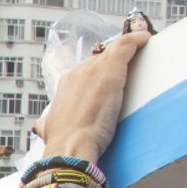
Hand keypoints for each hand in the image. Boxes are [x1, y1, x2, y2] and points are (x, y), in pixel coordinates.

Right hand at [31, 27, 150, 163]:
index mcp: (65, 84)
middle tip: (131, 71)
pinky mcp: (110, 69)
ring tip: (143, 52)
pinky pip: (126, 45)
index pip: (87, 70)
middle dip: (115, 64)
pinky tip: (146, 39)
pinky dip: (138, 39)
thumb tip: (39, 127)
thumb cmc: (62, 143)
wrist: (70, 148)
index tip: (111, 80)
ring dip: (128, 52)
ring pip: (114, 52)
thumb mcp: (49, 128)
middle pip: (102, 60)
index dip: (100, 73)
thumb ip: (46, 124)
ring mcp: (94, 69)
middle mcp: (78, 72)